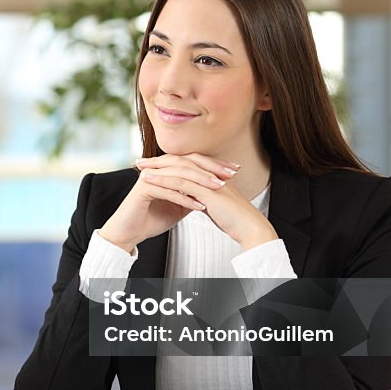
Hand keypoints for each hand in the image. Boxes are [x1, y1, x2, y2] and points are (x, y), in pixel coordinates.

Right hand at [98, 154, 238, 251]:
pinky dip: (185, 198)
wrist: (129, 232)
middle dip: (210, 168)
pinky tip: (199, 205)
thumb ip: (192, 195)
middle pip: (187, 162)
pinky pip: (168, 190)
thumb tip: (212, 191)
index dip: (214, 165)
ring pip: (179, 175)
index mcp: (166, 169)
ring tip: (218, 189)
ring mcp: (149, 177)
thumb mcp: (178, 206)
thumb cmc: (151, 219)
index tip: (234, 170)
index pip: (193, 161)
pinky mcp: (143, 189)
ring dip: (200, 182)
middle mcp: (157, 169)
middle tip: (229, 175)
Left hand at [133, 155, 277, 249]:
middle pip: (180, 162)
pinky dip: (162, 179)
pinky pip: (180, 182)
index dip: (169, 164)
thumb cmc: (237, 220)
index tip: (152, 165)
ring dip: (157, 168)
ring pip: (178, 169)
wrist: (251, 228)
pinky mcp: (206, 191)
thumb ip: (206, 200)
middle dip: (158, 161)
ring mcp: (208, 181)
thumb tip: (195, 200)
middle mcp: (209, 175)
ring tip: (139, 168)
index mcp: (212, 177)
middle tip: (140, 161)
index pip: (186, 165)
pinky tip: (149, 181)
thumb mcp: (217, 206)